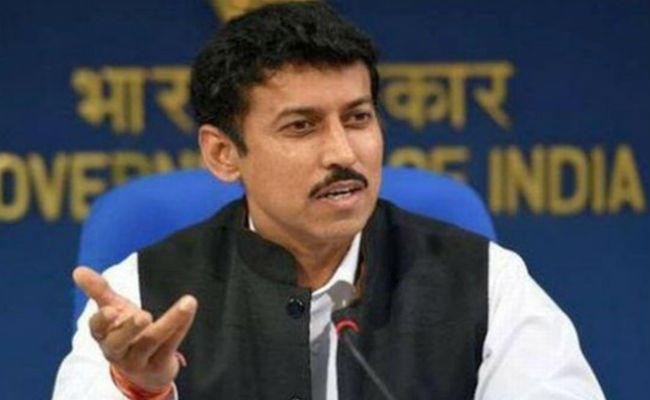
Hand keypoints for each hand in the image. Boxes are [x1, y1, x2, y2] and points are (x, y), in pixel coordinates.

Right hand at [73, 266, 197, 390]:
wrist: (146, 371)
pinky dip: (181, 326)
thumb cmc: (126, 334)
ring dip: (169, 323)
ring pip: (152, 342)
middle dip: (130, 329)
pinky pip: (171, 345)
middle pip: (120, 342)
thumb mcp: (113, 312)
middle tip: (144, 316)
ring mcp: (139, 360)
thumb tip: (78, 270)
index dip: (102, 321)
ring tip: (186, 303)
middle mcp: (118, 351)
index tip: (111, 310)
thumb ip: (99, 291)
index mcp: (104, 336)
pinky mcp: (159, 364)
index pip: (97, 330)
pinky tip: (188, 309)